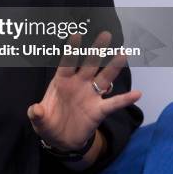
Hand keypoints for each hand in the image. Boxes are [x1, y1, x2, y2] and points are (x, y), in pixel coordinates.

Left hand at [27, 31, 141, 151]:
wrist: (60, 139)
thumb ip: (37, 113)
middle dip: (96, 50)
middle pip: (89, 64)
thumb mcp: (39, 119)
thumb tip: (35, 110)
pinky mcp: (99, 110)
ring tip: (123, 54)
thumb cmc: (48, 122)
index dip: (72, 50)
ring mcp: (90, 96)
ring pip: (104, 78)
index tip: (77, 34)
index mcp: (62, 81)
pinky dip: (125, 99)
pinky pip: (114, 103)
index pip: (67, 63)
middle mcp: (78, 84)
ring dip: (113, 67)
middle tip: (106, 34)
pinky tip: (137, 94)